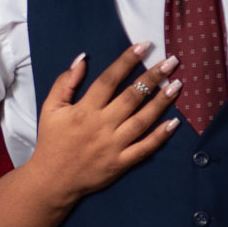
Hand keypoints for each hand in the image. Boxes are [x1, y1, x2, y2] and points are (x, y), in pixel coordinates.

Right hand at [22, 44, 181, 208]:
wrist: (52, 180)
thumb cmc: (52, 141)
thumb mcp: (50, 108)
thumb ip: (65, 82)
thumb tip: (82, 59)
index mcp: (85, 109)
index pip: (109, 79)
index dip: (127, 60)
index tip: (143, 46)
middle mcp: (102, 125)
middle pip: (132, 96)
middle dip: (153, 77)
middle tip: (171, 61)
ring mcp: (114, 145)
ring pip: (143, 120)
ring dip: (162, 102)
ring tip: (177, 85)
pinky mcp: (121, 163)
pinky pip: (145, 148)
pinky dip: (160, 135)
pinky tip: (174, 122)